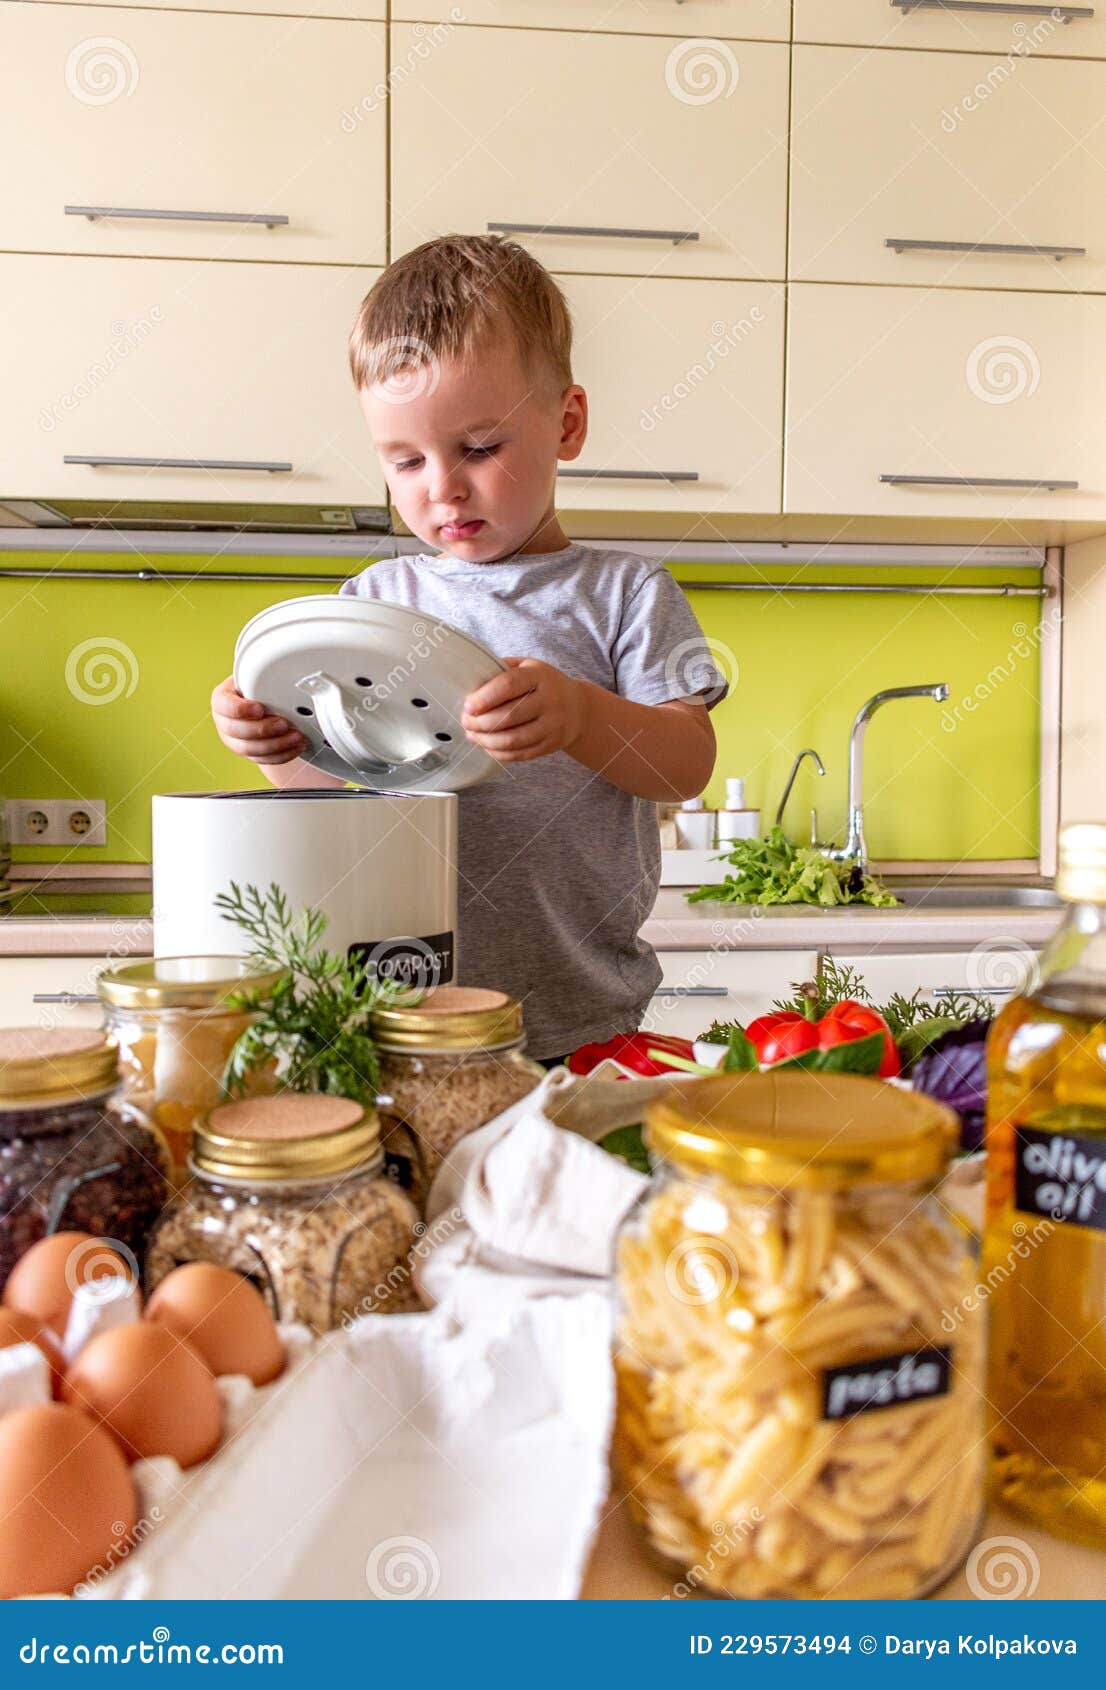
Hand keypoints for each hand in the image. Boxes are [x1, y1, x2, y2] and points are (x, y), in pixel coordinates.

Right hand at [211, 675, 306, 765]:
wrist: (261, 702)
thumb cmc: (257, 687)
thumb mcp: (254, 678)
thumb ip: (261, 679)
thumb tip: (283, 676)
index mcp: (222, 700)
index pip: (224, 705)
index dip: (241, 710)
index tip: (259, 709)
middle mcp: (224, 722)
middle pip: (236, 731)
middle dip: (263, 730)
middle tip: (284, 724)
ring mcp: (234, 740)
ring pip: (249, 749)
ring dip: (276, 745)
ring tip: (296, 737)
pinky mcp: (249, 754)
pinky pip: (263, 759)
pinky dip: (282, 755)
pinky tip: (295, 747)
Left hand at [462, 657, 584, 762]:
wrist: (578, 707)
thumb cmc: (544, 685)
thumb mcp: (528, 667)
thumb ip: (502, 670)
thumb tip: (470, 684)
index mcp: (539, 675)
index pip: (508, 685)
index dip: (485, 697)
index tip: (468, 706)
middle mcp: (550, 700)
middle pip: (509, 715)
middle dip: (481, 722)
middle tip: (466, 723)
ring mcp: (553, 724)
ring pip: (514, 739)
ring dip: (487, 741)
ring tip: (473, 736)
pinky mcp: (552, 744)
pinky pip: (521, 754)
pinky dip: (500, 753)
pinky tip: (488, 747)